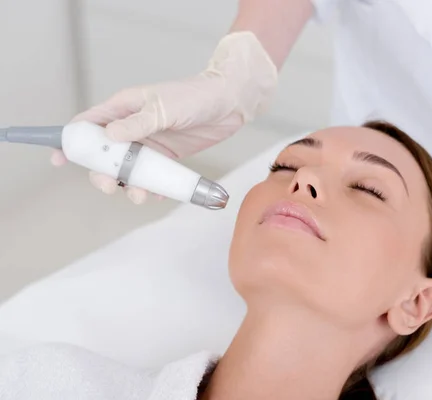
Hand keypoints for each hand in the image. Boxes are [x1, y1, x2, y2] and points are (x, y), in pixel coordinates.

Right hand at [51, 31, 276, 203]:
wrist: (229, 103)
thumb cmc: (196, 96)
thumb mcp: (165, 108)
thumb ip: (138, 123)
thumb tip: (109, 136)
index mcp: (124, 107)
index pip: (89, 124)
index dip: (71, 141)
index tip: (60, 159)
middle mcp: (132, 127)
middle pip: (104, 154)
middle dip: (102, 173)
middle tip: (109, 187)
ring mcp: (149, 143)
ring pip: (127, 170)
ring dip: (129, 185)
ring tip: (140, 196)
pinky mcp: (166, 156)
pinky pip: (151, 176)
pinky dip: (150, 187)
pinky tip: (156, 195)